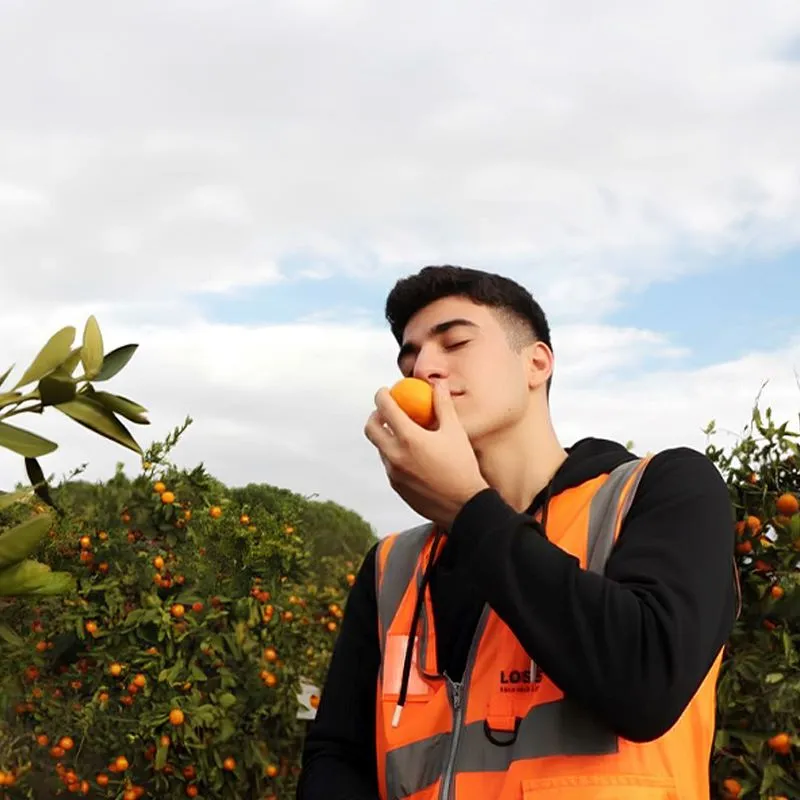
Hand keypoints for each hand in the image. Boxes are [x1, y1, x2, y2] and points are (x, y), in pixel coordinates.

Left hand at [364, 379, 488, 528]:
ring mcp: (393, 472)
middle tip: (386, 411)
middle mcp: (395, 455)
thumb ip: (442, 404)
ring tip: (403, 432)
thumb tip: (438, 383)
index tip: (385, 391)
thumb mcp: (454, 431)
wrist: (463, 505)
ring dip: (386, 436)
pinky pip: (389, 464)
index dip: (382, 395)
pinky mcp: (396, 486)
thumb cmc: (462, 466)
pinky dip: (394, 453)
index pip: (385, 408)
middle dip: (375, 415)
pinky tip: (411, 453)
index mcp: (409, 438)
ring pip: (380, 447)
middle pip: (371, 428)